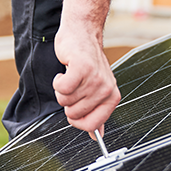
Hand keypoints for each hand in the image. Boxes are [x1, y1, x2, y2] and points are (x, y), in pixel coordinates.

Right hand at [52, 0, 120, 133]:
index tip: (75, 107)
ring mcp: (95, 79)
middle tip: (75, 84)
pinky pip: (62, 88)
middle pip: (74, 114)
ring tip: (72, 75)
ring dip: (63, 89)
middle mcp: (106, 89)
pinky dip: (58, 81)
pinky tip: (66, 71)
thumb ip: (96, 113)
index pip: (91, 126)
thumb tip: (96, 136)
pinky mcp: (82, 68)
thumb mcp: (96, 89)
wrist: (82, 34)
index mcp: (112, 98)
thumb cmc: (86, 63)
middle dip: (68, 101)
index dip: (77, 120)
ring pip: (65, 101)